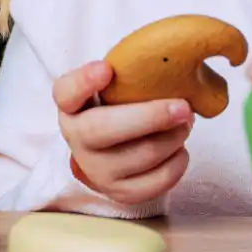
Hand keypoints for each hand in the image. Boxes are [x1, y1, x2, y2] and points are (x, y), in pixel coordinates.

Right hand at [53, 60, 194, 206]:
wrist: (110, 154)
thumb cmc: (116, 108)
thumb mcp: (111, 87)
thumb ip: (127, 72)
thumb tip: (175, 59)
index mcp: (71, 106)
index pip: (66, 92)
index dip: (84, 81)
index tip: (106, 68)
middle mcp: (77, 139)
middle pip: (105, 129)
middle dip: (150, 117)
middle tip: (183, 106)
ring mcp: (96, 170)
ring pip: (141, 156)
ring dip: (173, 137)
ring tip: (185, 122)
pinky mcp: (121, 193)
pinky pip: (157, 181)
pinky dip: (178, 162)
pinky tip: (180, 147)